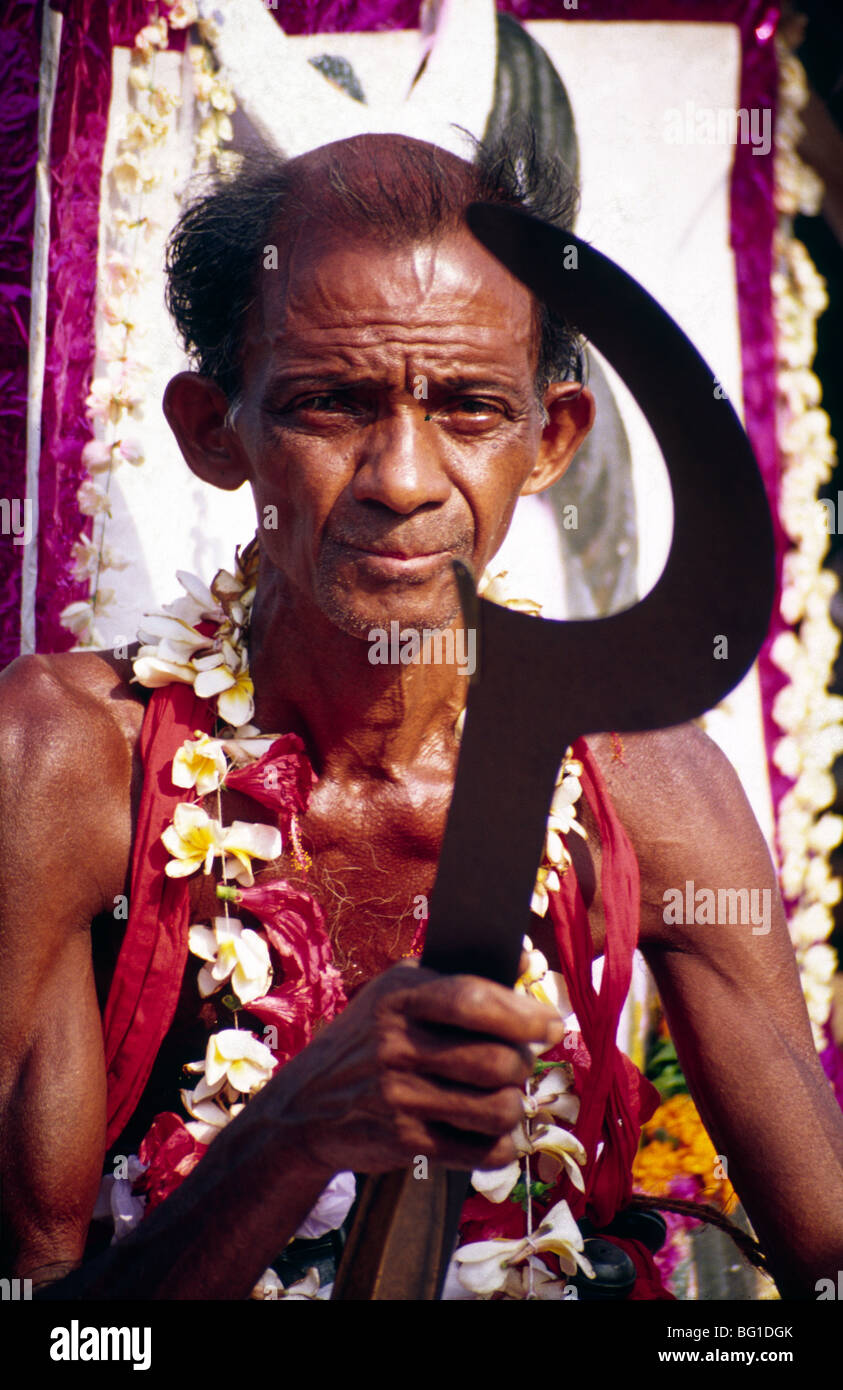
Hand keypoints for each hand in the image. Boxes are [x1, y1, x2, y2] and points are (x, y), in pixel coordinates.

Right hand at [274, 962, 564, 1176]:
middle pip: (496, 1061)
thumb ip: (457, 975)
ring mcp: (399, 1097)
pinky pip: (481, 1151)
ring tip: (505, 1096)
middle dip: (523, 1065)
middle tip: (520, 1063)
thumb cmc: (367, 1039)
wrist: (304, 1107)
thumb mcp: (396, 992)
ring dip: (515, 1105)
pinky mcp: (405, 1142)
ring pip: (497, 1108)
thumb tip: (521, 958)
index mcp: (398, 998)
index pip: (471, 1000)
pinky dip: (501, 1145)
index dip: (522, 1013)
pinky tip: (494, 1133)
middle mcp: (396, 1046)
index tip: (552, 1024)